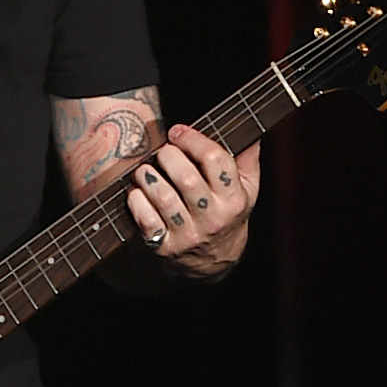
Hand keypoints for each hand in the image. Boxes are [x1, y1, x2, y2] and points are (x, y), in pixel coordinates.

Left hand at [127, 124, 259, 277]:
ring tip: (146, 169)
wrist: (214, 259)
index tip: (177, 132)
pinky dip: (137, 201)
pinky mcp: (166, 246)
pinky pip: (146, 220)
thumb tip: (249, 127)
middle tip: (162, 152)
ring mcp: (188, 234)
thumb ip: (247, 158)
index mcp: (234, 199)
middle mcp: (212, 218)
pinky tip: (139, 191)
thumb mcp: (247, 189)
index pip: (215, 160)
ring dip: (149, 177)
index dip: (192, 140)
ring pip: (164, 198)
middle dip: (169, 157)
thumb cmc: (228, 213)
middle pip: (187, 178)